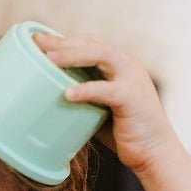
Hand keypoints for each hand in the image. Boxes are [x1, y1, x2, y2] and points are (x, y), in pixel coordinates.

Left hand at [32, 31, 177, 174]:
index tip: (37, 39)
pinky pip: (106, 89)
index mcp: (118, 65)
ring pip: (101, 55)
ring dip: (72, 56)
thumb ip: (81, 97)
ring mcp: (131, 79)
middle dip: (63, 42)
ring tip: (48, 60)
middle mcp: (126, 65)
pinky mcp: (132, 97)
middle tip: (37, 42)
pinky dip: (86, 90)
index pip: (90, 43)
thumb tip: (45, 99)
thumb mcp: (98, 108)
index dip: (64, 39)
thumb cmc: (122, 130)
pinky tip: (67, 93)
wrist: (154, 150)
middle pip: (92, 44)